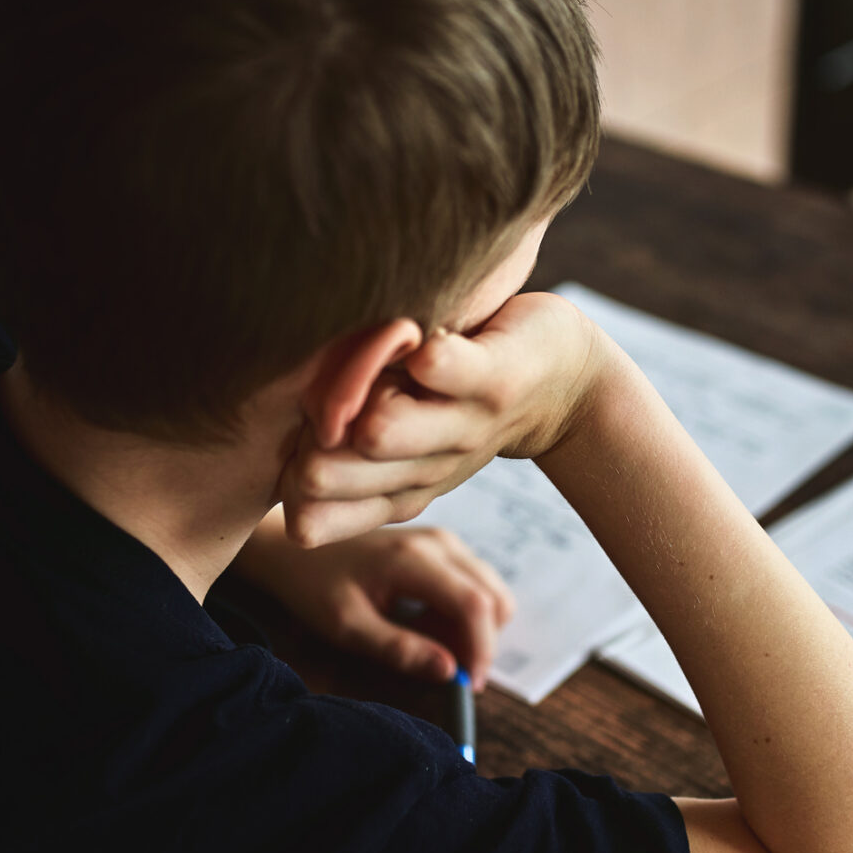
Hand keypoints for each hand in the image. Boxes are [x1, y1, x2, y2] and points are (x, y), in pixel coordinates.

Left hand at [233, 516, 514, 689]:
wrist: (293, 549)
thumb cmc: (314, 587)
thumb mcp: (348, 627)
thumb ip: (399, 649)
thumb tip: (450, 672)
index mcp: (413, 558)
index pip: (475, 605)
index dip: (481, 650)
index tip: (469, 686)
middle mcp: (439, 542)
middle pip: (495, 598)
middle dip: (481, 643)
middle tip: (446, 672)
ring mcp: (444, 541)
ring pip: (491, 593)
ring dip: (472, 630)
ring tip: (425, 643)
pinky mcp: (443, 547)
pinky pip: (476, 586)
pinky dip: (463, 616)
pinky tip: (424, 624)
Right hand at [282, 292, 609, 547]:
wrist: (566, 383)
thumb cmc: (459, 404)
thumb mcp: (403, 453)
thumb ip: (345, 461)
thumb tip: (286, 490)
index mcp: (401, 490)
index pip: (314, 515)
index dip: (289, 481)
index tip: (303, 446)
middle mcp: (429, 469)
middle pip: (327, 474)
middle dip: (308, 435)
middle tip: (337, 397)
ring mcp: (464, 426)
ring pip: (380, 429)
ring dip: (360, 388)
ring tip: (380, 363)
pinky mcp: (494, 379)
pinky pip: (439, 366)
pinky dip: (418, 348)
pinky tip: (420, 337)